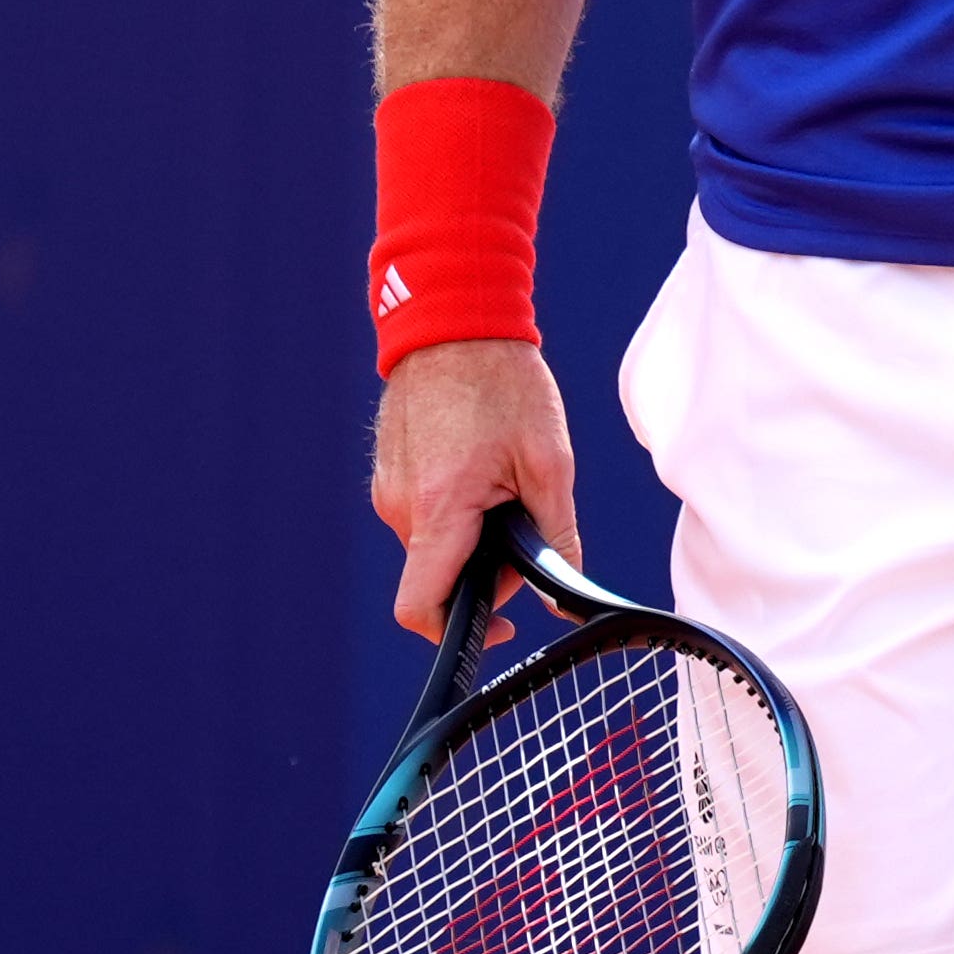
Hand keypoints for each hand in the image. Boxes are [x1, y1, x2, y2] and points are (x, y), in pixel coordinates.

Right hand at [370, 337, 580, 645]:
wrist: (455, 321)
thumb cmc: (505, 385)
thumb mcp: (549, 462)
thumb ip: (556, 534)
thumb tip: (564, 592)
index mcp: (439, 510)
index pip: (421, 607)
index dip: (457, 632)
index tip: (501, 626)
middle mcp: (400, 508)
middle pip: (440, 576)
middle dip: (487, 567)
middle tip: (527, 518)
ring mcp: (389, 490)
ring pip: (435, 544)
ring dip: (474, 534)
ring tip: (505, 478)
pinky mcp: (390, 474)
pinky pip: (426, 514)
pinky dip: (457, 509)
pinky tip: (483, 466)